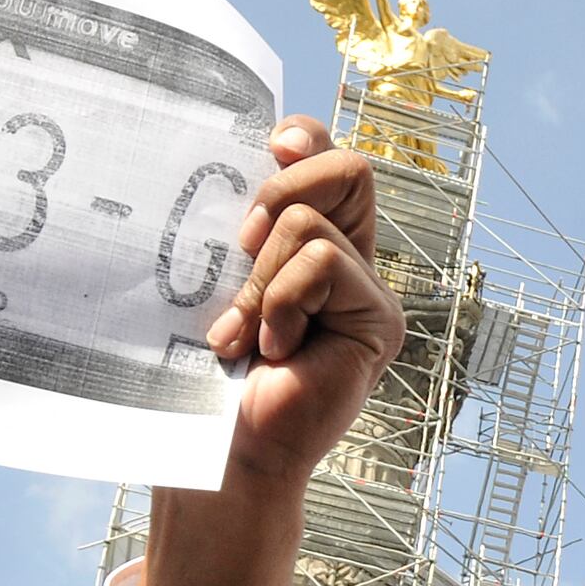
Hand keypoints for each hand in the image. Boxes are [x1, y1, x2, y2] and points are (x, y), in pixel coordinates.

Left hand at [203, 120, 406, 477]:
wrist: (220, 448)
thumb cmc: (205, 373)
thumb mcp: (216, 278)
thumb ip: (243, 223)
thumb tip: (254, 156)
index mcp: (308, 241)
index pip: (324, 155)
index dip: (303, 138)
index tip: (268, 149)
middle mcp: (349, 260)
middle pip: (348, 166)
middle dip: (280, 193)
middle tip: (239, 247)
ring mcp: (368, 293)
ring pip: (312, 223)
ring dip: (260, 277)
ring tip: (243, 333)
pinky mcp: (380, 322)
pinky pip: (325, 263)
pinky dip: (282, 301)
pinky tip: (274, 350)